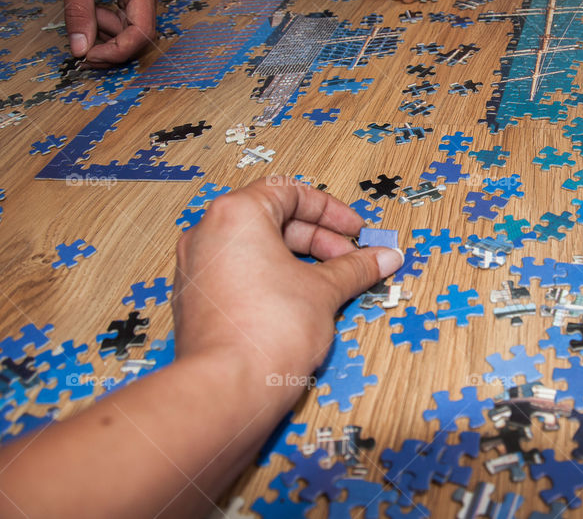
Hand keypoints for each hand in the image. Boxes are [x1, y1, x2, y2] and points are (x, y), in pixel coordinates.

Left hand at [50, 0, 162, 65]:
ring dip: (106, 28)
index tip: (92, 57)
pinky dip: (108, 18)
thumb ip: (79, 13)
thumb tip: (81, 47)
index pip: (141, 32)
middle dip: (110, 42)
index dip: (118, 50)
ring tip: (83, 13)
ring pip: (131, 24)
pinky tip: (92, 9)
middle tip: (82, 45)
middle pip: (138, 32)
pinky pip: (127, 12)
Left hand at [172, 178, 402, 381]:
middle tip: (353, 261)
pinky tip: (303, 304)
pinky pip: (241, 275)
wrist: (228, 390)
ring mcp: (197, 269)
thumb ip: (356, 267)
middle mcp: (208, 235)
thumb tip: (385, 256)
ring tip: (333, 285)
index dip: (331, 210)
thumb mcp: (325, 290)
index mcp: (236, 215)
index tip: (356, 231)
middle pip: (274, 220)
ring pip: (257, 250)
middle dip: (320, 239)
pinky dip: (274, 279)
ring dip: (300, 261)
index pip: (290, 192)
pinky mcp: (197, 301)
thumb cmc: (270, 330)